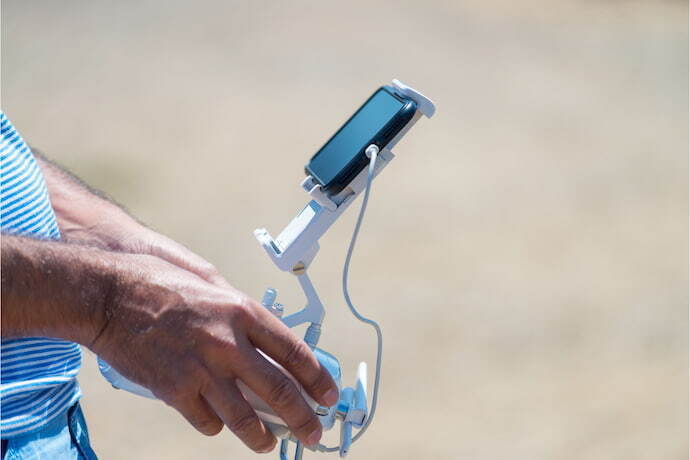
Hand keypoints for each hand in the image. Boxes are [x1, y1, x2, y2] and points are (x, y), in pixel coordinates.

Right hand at [91, 253, 338, 452]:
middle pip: (280, 390)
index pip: (295, 352)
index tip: (327, 394)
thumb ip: (239, 313)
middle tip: (314, 431)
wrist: (109, 295)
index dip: (318, 378)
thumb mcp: (212, 283)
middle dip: (303, 417)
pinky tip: (218, 423)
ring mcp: (202, 371)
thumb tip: (263, 337)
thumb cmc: (158, 283)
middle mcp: (229, 344)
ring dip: (263, 436)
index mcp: (242, 312)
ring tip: (270, 444)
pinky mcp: (175, 391)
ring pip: (246, 418)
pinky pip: (207, 421)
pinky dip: (216, 426)